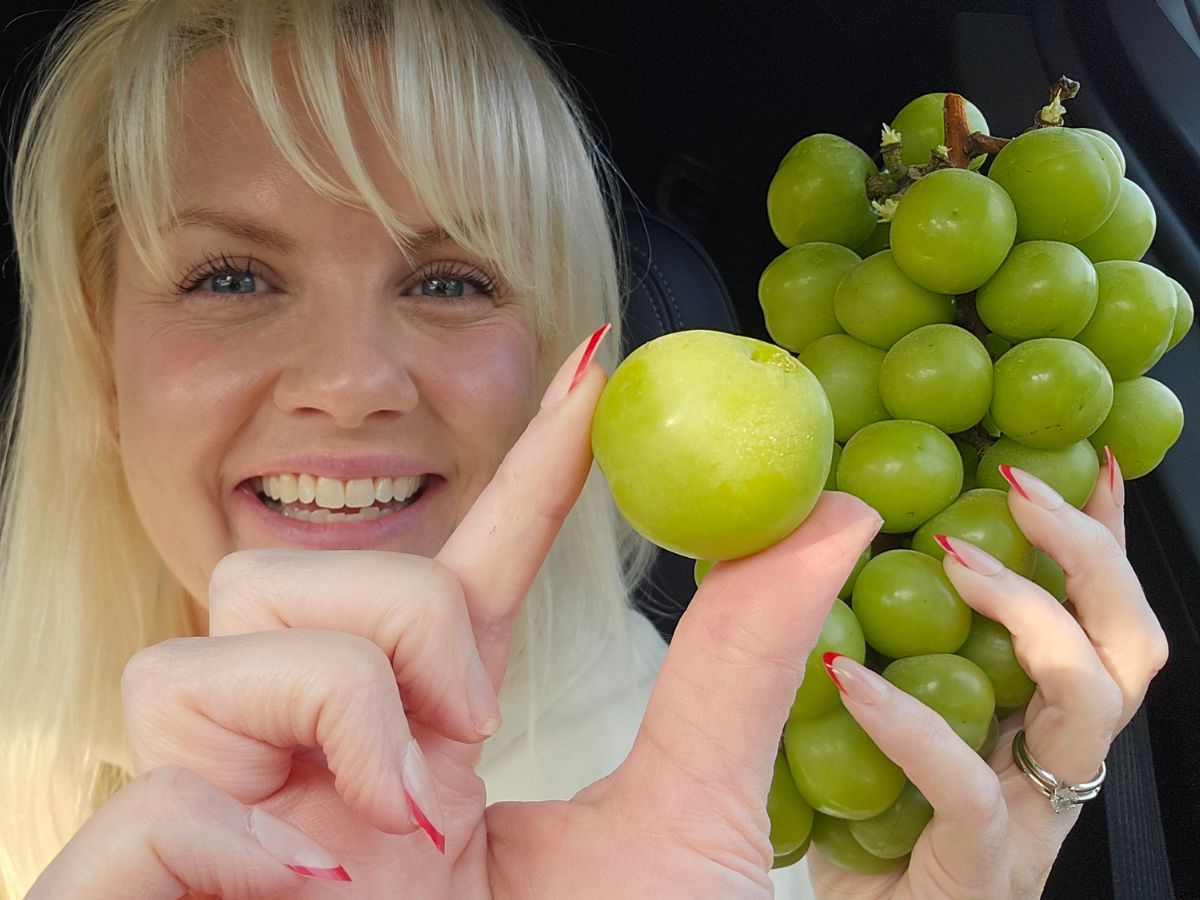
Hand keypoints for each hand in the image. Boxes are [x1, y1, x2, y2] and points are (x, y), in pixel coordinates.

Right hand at [29, 330, 881, 898]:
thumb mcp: (686, 830)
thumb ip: (744, 673)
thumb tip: (838, 514)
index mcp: (426, 742)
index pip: (460, 565)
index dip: (526, 465)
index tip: (595, 369)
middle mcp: (311, 764)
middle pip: (287, 572)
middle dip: (399, 623)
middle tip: (464, 731)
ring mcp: (220, 820)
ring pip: (210, 642)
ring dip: (336, 706)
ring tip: (404, 822)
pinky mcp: (139, 886)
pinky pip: (147, 786)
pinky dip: (245, 829)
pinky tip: (322, 885)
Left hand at [806, 458, 1167, 898]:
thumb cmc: (834, 828)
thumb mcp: (841, 708)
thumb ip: (849, 634)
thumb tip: (819, 531)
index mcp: (1017, 724)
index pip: (1087, 618)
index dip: (1097, 541)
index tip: (1083, 463)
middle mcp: (1038, 770)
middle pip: (1126, 650)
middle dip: (1091, 553)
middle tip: (1020, 490)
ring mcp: (1024, 827)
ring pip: (1086, 703)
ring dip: (1030, 610)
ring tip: (955, 562)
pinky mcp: (981, 877)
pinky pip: (971, 789)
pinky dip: (911, 722)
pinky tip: (847, 679)